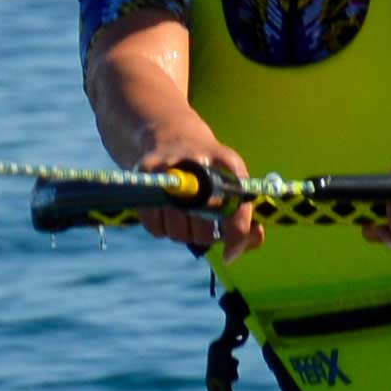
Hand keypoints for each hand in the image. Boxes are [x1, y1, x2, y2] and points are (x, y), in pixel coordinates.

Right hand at [128, 111, 250, 254]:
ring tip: (187, 217)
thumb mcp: (235, 183)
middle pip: (204, 229)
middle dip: (206, 236)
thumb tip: (233, 254)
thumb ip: (245, 219)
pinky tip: (168, 213)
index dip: (236, 236)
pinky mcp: (145, 176)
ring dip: (184, 234)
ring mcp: (169, 169)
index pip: (236, 209)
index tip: (230, 254)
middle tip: (206, 227)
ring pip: (178, 231)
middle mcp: (199, 164)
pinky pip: (155, 226)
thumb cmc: (211, 170)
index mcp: (229, 165)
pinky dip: (162, 228)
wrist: (172, 136)